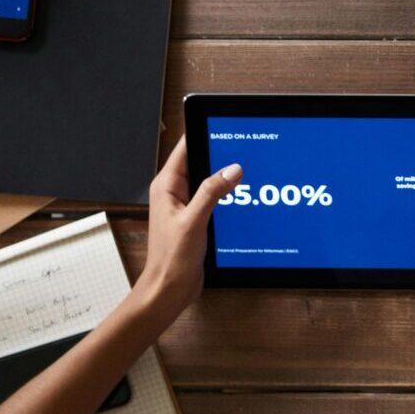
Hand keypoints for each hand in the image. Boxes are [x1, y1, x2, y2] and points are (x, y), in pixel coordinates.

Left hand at [135, 137, 241, 318]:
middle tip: (244, 147)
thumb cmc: (171, 259)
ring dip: (225, 175)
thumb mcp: (194, 221)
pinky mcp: (196, 217)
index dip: (204, 132)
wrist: (169, 289)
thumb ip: (212, 192)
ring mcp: (185, 204)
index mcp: (167, 186)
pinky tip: (242, 195)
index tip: (224, 125)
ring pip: (209, 179)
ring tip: (247, 169)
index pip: (185, 147)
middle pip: (200, 160)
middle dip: (221, 153)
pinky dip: (227, 193)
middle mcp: (174, 192)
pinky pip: (213, 196)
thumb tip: (232, 169)